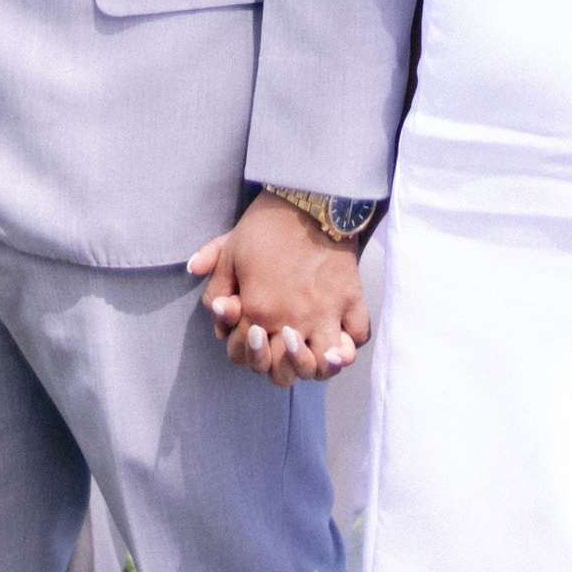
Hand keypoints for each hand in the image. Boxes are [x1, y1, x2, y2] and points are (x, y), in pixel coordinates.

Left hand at [188, 193, 370, 383]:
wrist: (311, 197)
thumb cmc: (267, 223)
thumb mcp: (229, 250)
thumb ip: (214, 286)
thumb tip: (216, 315)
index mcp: (258, 310)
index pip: (243, 356)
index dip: (239, 350)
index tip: (247, 334)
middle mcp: (292, 320)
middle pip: (282, 374)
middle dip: (273, 366)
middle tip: (274, 346)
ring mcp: (325, 313)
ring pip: (322, 368)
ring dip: (312, 366)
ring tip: (307, 352)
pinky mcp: (351, 301)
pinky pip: (357, 337)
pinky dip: (349, 344)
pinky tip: (337, 338)